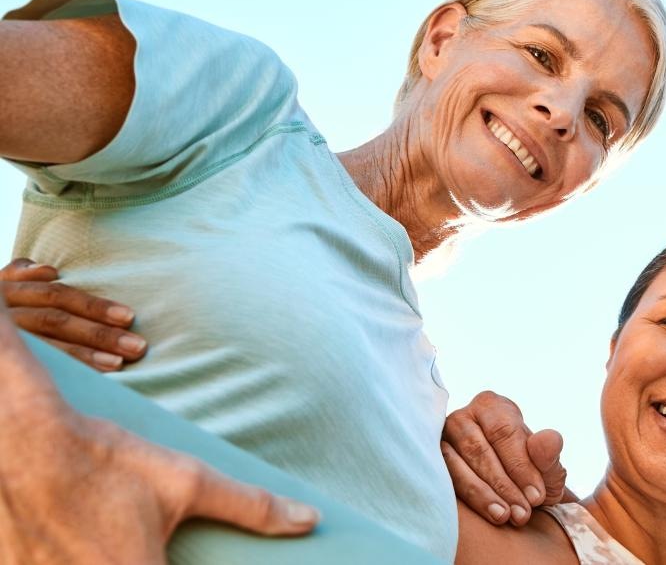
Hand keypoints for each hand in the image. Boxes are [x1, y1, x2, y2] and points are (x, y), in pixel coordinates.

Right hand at [0, 297, 317, 563]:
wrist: (16, 443)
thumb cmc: (104, 461)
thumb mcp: (185, 481)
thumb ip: (250, 507)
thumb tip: (308, 521)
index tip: (173, 560)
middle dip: (146, 562)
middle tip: (143, 547)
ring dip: (107, 563)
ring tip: (104, 542)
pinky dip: (72, 564)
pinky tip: (79, 549)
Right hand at [2, 259, 142, 371]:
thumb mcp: (2, 284)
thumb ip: (21, 273)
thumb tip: (49, 271)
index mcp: (6, 288)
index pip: (56, 297)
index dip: (92, 306)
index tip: (129, 317)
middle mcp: (3, 313)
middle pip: (55, 322)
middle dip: (98, 334)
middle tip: (138, 346)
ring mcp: (2, 337)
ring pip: (44, 348)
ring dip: (84, 357)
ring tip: (118, 364)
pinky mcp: (3, 352)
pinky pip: (34, 368)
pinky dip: (66, 373)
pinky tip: (91, 380)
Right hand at [442, 390, 569, 527]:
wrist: (509, 494)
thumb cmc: (528, 475)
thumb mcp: (546, 468)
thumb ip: (549, 455)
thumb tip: (549, 439)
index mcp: (492, 407)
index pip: (504, 432)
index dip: (521, 466)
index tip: (537, 496)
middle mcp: (462, 417)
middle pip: (479, 449)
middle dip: (503, 485)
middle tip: (522, 514)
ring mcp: (440, 440)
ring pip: (456, 465)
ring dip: (482, 495)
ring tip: (504, 517)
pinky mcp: (428, 463)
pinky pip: (441, 480)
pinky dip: (463, 500)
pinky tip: (482, 515)